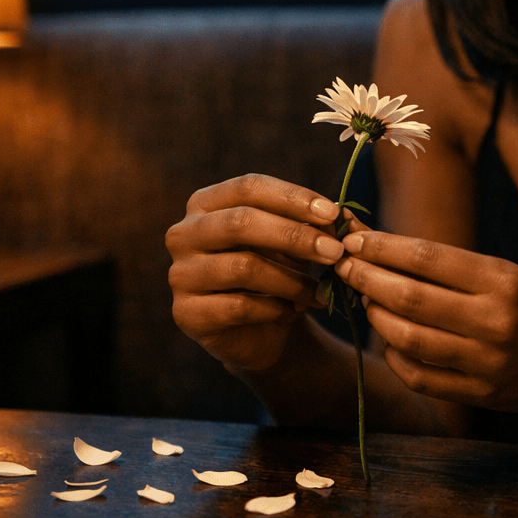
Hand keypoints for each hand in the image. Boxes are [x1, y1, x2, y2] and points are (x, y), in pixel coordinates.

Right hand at [166, 174, 344, 372]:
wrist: (259, 330)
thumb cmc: (276, 272)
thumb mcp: (292, 243)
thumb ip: (308, 225)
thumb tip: (337, 216)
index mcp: (206, 203)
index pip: (248, 187)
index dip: (292, 197)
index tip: (332, 213)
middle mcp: (184, 233)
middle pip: (241, 222)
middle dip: (294, 235)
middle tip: (335, 252)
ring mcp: (180, 274)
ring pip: (243, 267)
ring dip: (291, 280)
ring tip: (320, 291)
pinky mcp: (186, 313)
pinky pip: (239, 306)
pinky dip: (276, 308)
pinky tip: (294, 311)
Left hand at [335, 230, 517, 413]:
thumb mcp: (505, 272)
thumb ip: (451, 266)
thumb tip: (384, 249)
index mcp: (502, 280)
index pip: (426, 258)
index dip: (383, 247)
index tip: (355, 238)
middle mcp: (494, 321)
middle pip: (410, 298)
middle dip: (367, 278)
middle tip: (345, 265)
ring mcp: (486, 362)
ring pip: (408, 338)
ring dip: (375, 316)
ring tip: (365, 298)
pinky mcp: (478, 395)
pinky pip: (419, 376)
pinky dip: (394, 355)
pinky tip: (388, 337)